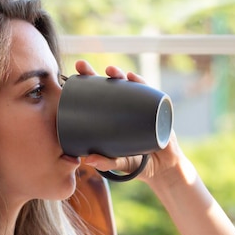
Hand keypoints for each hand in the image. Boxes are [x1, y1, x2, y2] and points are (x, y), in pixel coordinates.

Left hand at [74, 60, 184, 184]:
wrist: (163, 168)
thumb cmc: (138, 164)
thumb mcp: (120, 163)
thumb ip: (107, 162)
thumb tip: (88, 160)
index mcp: (112, 118)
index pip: (95, 98)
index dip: (84, 86)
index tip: (70, 77)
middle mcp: (125, 109)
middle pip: (109, 86)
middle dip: (94, 73)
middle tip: (82, 66)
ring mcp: (141, 107)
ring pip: (127, 86)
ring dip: (118, 74)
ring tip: (109, 71)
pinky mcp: (156, 109)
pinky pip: (149, 93)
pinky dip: (141, 84)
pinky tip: (133, 78)